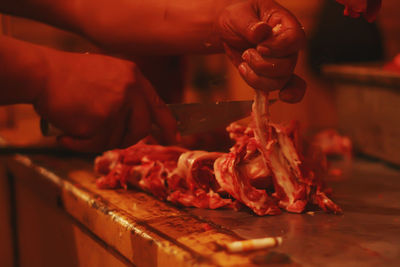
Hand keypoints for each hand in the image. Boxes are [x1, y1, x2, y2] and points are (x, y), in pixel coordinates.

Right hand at [34, 51, 176, 151]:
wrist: (41, 73)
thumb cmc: (68, 76)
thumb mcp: (107, 75)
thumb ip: (126, 95)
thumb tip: (138, 122)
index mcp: (134, 77)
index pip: (159, 105)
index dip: (168, 125)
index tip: (174, 139)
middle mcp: (131, 89)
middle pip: (140, 128)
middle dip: (125, 140)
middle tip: (104, 138)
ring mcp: (117, 104)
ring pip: (116, 139)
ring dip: (95, 140)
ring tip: (76, 128)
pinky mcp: (102, 119)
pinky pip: (96, 144)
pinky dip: (80, 145)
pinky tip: (66, 136)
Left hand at [217, 0, 305, 102]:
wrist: (228, 30)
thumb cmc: (238, 17)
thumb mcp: (240, 15)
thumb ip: (250, 25)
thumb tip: (261, 33)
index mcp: (285, 25)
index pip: (295, 39)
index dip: (279, 47)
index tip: (260, 47)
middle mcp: (288, 47)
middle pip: (287, 66)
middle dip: (262, 65)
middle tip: (246, 53)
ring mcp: (282, 63)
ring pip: (280, 81)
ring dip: (257, 78)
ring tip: (243, 65)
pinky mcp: (272, 76)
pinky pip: (289, 88)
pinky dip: (289, 95)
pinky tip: (284, 97)